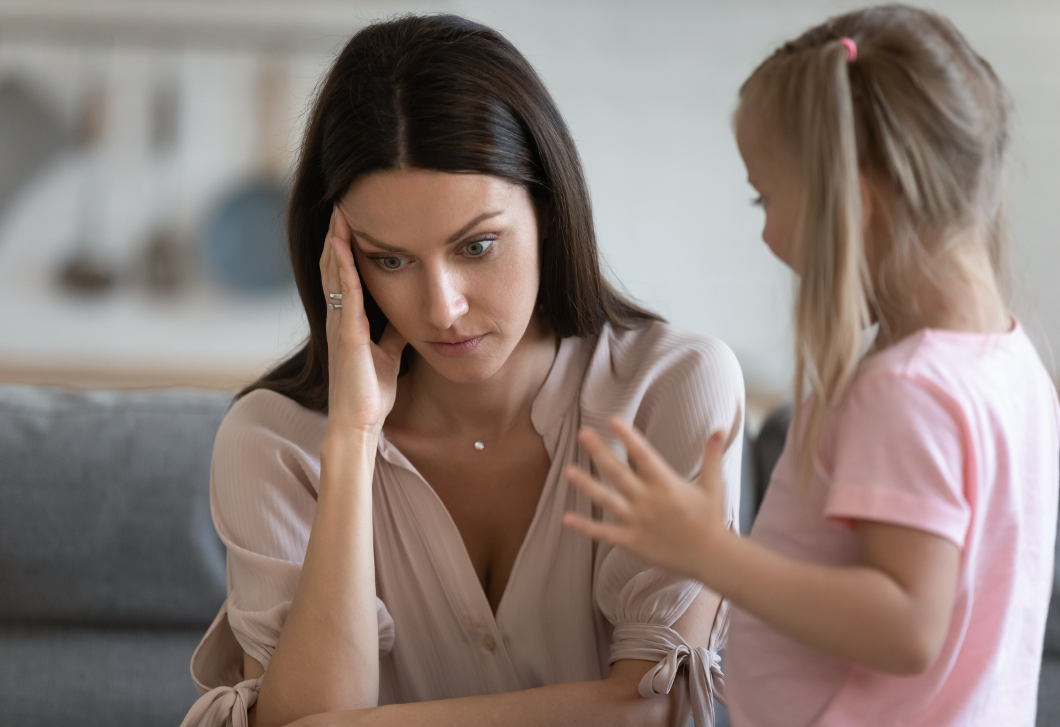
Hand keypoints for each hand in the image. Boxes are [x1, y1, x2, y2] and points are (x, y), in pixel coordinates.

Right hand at [320, 205, 406, 435]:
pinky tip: (341, 245)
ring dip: (336, 240)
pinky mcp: (347, 334)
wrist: (359, 422)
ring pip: (334, 272)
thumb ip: (394, 333)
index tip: (353, 217)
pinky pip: (344, 293)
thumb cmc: (371, 393)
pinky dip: (342, 267)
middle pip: (334, 266)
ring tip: (339, 210)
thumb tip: (408, 314)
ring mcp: (340, 323)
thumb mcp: (389, 353)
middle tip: (343, 200)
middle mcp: (339, 316)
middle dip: (338, 233)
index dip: (346, 245)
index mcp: (349, 320)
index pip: (345, 274)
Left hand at [562, 417, 730, 581]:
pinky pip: (604, 533)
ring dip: (586, 485)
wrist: (711, 557)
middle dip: (599, 452)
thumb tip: (721, 429)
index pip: (643, 455)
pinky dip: (585, 527)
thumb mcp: (714, 486)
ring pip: (606, 500)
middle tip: (583, 433)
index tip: (612, 419)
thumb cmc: (711, 519)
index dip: (628, 437)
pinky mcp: (632, 541)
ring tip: (568, 471)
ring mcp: (637, 521)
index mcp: (666, 484)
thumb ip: (712, 457)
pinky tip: (566, 519)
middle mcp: (648, 500)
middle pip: (618, 472)